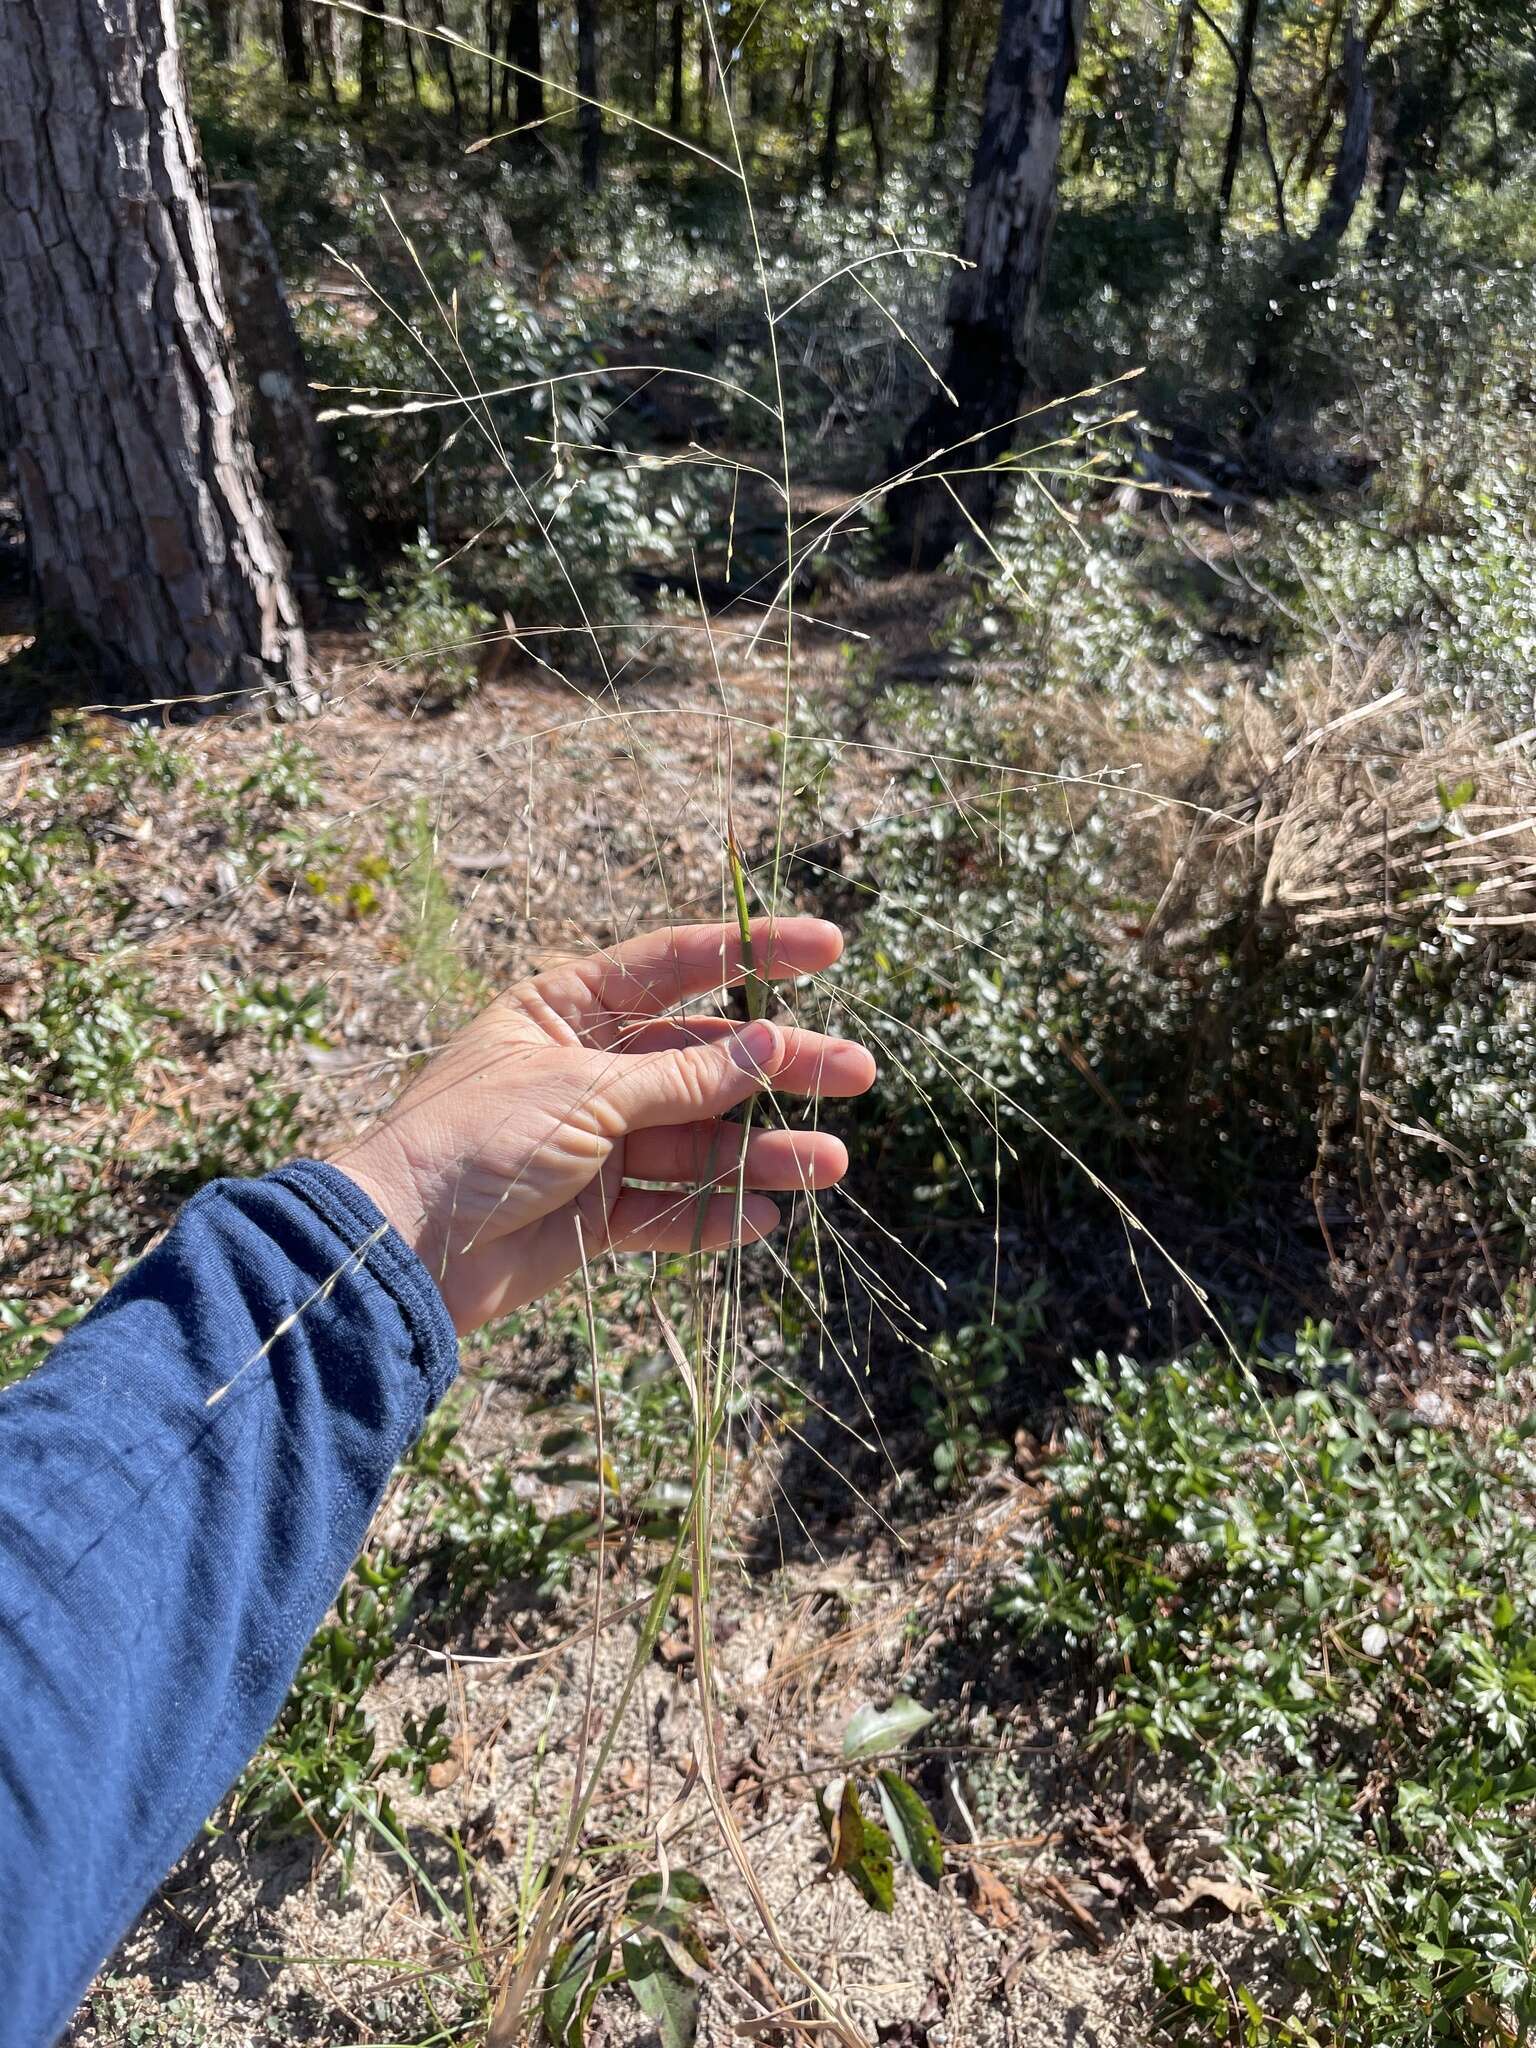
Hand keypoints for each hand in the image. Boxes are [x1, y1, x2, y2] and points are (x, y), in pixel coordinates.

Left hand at [330, 918, 874, 1334]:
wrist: (400, 1248)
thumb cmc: (474, 1141)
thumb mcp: (584, 1092)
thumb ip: (683, 1077)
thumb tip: (771, 1044)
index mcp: (567, 1010)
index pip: (676, 966)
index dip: (755, 952)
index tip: (829, 948)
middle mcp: (586, 1070)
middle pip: (703, 1059)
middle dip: (779, 1067)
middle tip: (858, 1072)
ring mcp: (592, 1144)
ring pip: (697, 1141)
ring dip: (761, 1152)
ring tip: (829, 1164)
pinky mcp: (593, 1216)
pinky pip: (669, 1210)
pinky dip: (715, 1215)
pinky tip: (767, 1216)